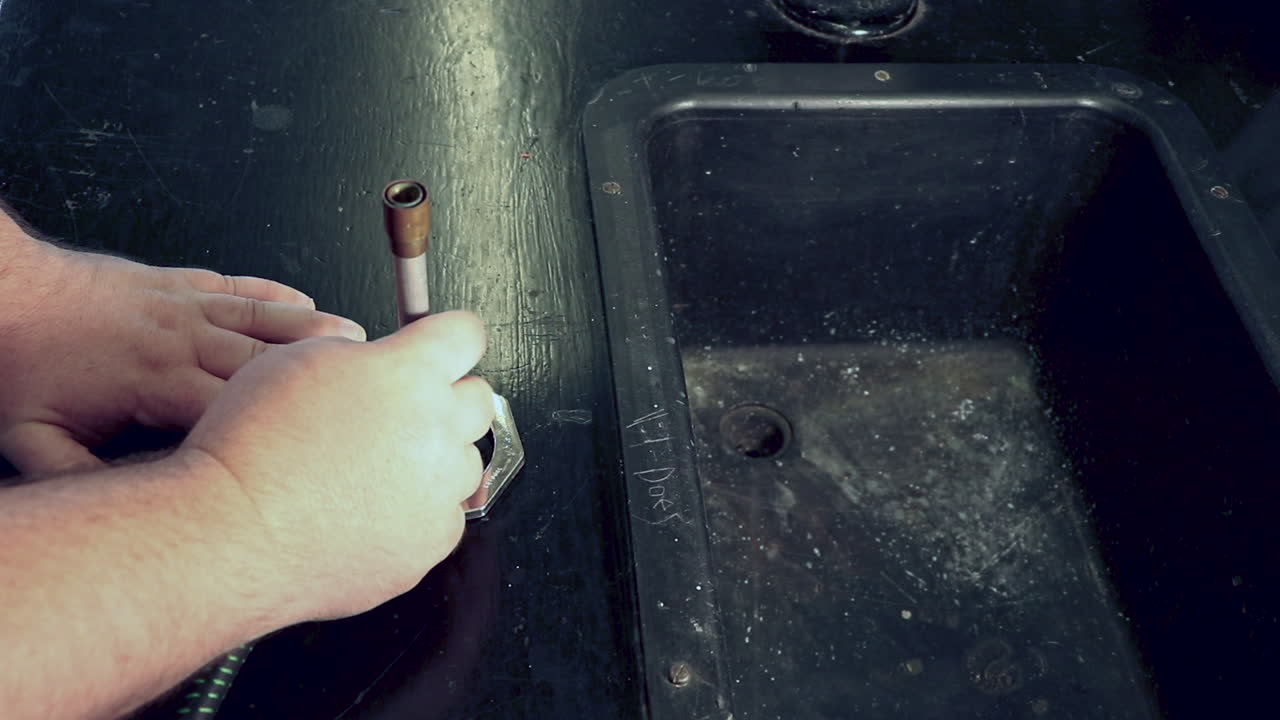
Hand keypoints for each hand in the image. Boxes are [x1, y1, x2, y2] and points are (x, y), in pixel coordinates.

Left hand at [0, 239, 364, 475]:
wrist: (4, 291)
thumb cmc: (20, 361)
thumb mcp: (32, 438)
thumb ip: (79, 479)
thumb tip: (126, 514)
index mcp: (157, 382)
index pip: (241, 412)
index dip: (288, 431)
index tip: (325, 450)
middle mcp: (182, 339)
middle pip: (271, 361)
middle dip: (324, 377)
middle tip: (372, 389)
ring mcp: (185, 306)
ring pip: (268, 318)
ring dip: (317, 331)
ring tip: (362, 342)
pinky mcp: (178, 282)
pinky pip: (242, 287)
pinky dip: (280, 295)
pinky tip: (308, 303)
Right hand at [181, 311, 494, 621]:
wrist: (232, 532)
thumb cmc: (249, 447)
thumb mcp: (295, 360)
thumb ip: (358, 353)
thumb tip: (380, 359)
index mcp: (409, 373)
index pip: (466, 334)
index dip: (450, 337)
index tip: (443, 346)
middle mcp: (437, 429)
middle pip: (477, 398)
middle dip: (445, 398)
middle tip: (398, 413)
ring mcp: (439, 491)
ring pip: (463, 462)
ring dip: (433, 460)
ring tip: (370, 470)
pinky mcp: (430, 542)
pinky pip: (443, 516)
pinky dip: (417, 513)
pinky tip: (368, 510)